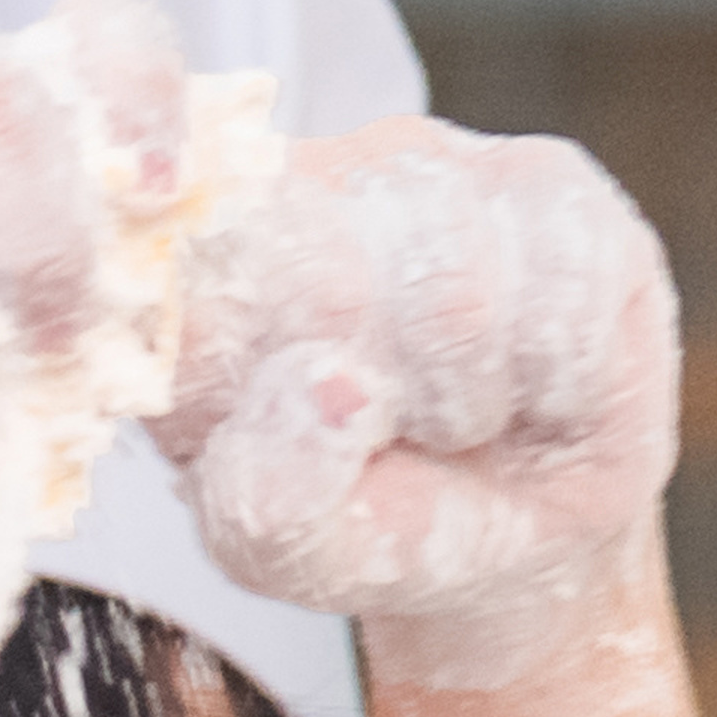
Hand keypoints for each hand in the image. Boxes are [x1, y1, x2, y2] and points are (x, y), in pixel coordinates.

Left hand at [177, 117, 682, 689]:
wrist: (529, 530)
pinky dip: (554, 379)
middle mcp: (294, 184)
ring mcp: (424, 165)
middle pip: (317, 276)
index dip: (199, 321)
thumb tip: (325, 384)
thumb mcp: (290, 551)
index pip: (155, 239)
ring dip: (462, 399)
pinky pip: (562, 290)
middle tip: (380, 437)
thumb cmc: (372, 518)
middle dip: (362, 400)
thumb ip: (269, 500)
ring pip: (451, 290)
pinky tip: (532, 384)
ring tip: (453, 419)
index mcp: (186, 269)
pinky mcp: (547, 184)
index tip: (262, 405)